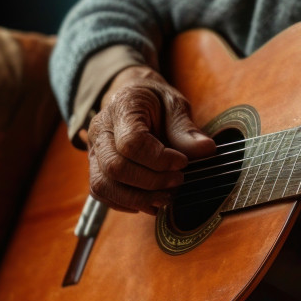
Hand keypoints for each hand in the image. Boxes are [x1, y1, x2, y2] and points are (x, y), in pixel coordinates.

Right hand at [85, 65, 215, 213]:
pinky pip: (101, 192)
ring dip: (137, 198)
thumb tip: (206, 150)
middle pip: (115, 167)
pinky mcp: (95, 166)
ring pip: (103, 184)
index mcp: (122, 107)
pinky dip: (125, 203)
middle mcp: (101, 129)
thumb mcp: (175, 105)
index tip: (182, 163)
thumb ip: (186, 129)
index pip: (132, 142)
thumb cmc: (155, 101)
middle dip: (150, 182)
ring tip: (165, 198)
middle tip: (178, 181)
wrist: (133, 97)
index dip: (159, 159)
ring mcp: (94, 149)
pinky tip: (149, 202)